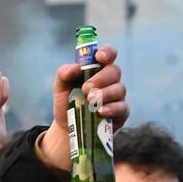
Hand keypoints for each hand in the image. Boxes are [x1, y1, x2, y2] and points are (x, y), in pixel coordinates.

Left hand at [38, 45, 128, 173]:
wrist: (67, 129)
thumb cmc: (66, 103)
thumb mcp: (60, 88)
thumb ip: (64, 74)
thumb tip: (75, 68)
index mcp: (98, 70)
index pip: (109, 55)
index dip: (107, 52)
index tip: (99, 57)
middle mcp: (110, 81)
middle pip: (114, 71)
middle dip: (101, 78)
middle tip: (86, 89)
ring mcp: (117, 97)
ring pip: (119, 89)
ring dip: (105, 94)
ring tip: (90, 101)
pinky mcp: (120, 114)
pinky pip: (122, 107)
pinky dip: (112, 108)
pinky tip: (101, 112)